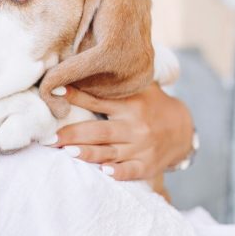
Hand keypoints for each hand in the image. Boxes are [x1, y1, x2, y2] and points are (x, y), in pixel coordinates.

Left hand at [52, 83, 193, 179]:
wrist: (184, 129)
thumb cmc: (151, 105)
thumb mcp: (139, 88)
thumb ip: (115, 81)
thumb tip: (84, 62)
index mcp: (129, 105)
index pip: (97, 100)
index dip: (75, 96)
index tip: (55, 92)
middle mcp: (135, 126)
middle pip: (100, 131)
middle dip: (73, 135)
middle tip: (50, 138)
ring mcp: (141, 147)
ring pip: (110, 152)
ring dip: (88, 153)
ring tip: (66, 152)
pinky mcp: (147, 166)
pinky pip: (130, 171)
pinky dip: (118, 173)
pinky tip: (103, 172)